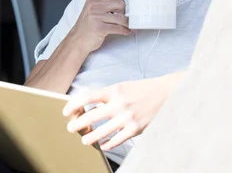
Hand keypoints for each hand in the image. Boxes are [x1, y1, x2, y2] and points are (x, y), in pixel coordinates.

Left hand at [62, 72, 184, 150]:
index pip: (87, 97)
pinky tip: (104, 144)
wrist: (165, 93)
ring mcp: (127, 117)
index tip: (66, 111)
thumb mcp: (121, 87)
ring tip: (84, 139)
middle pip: (91, 116)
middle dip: (77, 124)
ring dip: (90, 138)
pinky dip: (108, 144)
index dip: (73, 105)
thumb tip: (86, 105)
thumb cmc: (141, 89)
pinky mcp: (135, 129)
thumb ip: (105, 96)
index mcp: (114, 90)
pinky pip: (117, 140)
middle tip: (70, 128)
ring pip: (102, 132)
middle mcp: (119, 103)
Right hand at [66, 0, 130, 53]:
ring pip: (121, 17)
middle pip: (121, 3)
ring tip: (124, 24)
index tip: (121, 4)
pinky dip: (125, 31)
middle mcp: (94, 3)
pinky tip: (125, 31)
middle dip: (123, 12)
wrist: (77, 39)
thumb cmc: (89, 21)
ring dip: (126, 23)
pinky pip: (119, 28)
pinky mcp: (99, 28)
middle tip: (120, 16)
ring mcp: (96, 16)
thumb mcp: (97, 2)